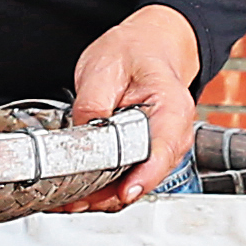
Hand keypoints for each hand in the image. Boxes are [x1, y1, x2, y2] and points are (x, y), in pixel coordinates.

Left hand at [67, 4, 204, 206]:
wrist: (151, 45)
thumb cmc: (138, 51)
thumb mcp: (106, 66)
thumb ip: (92, 104)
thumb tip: (82, 137)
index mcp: (172, 108)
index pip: (162, 151)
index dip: (143, 177)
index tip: (123, 192)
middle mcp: (175, 134)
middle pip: (147, 176)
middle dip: (110, 194)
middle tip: (74, 200)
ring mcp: (164, 148)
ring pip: (136, 183)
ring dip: (105, 196)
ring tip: (69, 200)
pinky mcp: (149, 155)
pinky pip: (130, 178)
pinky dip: (107, 188)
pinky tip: (81, 190)